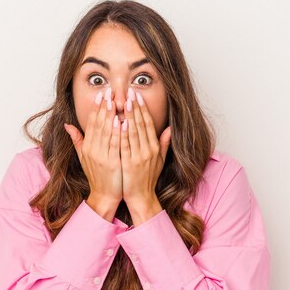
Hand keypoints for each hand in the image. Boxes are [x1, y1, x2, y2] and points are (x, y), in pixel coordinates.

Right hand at [64, 87, 122, 210]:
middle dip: (104, 107)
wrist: (104, 195)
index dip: (96, 108)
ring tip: (115, 101)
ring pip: (106, 132)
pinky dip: (118, 133)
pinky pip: (115, 145)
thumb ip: (77, 140)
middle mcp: (93, 150)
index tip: (101, 95)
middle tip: (109, 91)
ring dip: (111, 115)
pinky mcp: (112, 163)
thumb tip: (67, 125)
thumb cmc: (97, 176)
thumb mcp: (84, 157)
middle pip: (99, 124)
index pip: (91, 123)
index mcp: (87, 147)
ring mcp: (102, 157)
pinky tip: (121, 121)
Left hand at [120, 87, 170, 213]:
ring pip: (133, 132)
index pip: (148, 124)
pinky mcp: (129, 164)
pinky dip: (122, 133)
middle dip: (135, 107)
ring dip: (128, 116)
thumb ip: (164, 143)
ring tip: (123, 101)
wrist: (141, 196)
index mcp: (154, 148)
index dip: (143, 109)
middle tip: (129, 92)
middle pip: (141, 124)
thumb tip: (170, 129)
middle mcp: (148, 150)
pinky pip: (125, 145)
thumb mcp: (160, 160)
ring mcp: (139, 157)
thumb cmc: (148, 178)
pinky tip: (118, 122)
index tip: (137, 96)